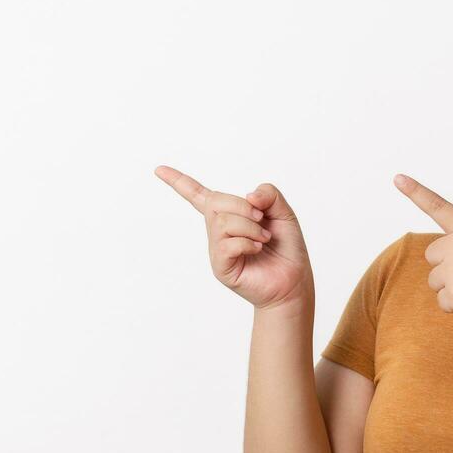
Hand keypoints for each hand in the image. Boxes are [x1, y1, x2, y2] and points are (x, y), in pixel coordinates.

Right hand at [155, 165, 313, 310]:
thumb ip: (269, 195)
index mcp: (230, 215)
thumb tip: (248, 195)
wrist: (293, 282)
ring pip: (222, 222)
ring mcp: (217, 250)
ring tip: (263, 239)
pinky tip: (257, 249)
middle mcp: (218, 231)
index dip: (179, 181)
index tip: (159, 170)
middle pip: (214, 202)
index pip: (199, 195)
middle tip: (261, 219)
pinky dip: (247, 242)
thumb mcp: (284, 213)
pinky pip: (227, 244)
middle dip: (241, 206)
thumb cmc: (286, 249)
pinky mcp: (221, 267)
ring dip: (249, 226)